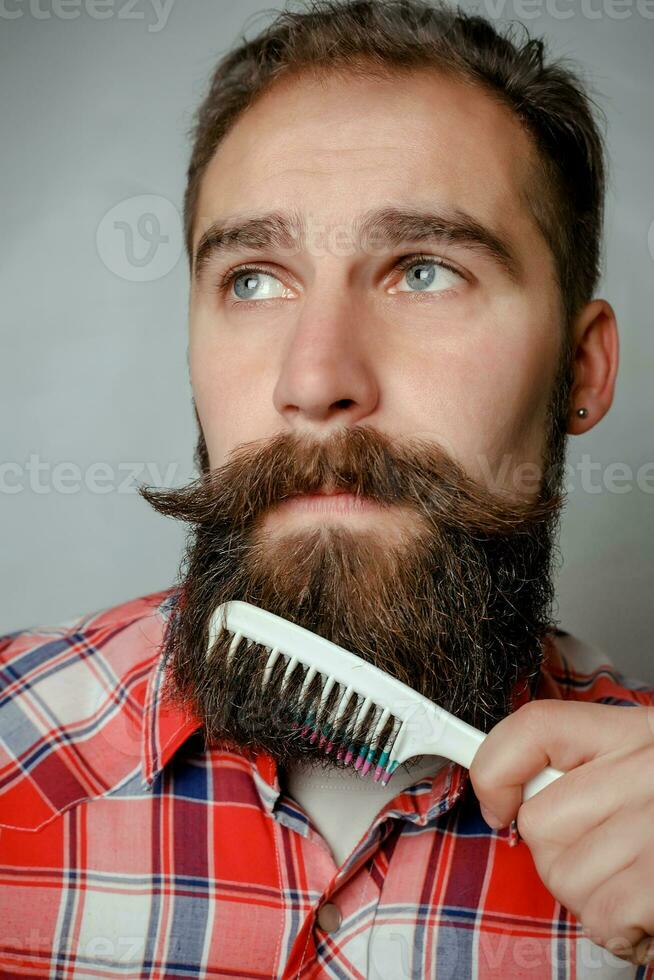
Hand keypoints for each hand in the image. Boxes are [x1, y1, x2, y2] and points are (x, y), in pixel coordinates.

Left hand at [469, 700, 653, 965]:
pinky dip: (625, 930)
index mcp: (635, 731)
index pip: (534, 728)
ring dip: (597, 898)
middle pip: (540, 822)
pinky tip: (653, 911)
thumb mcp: (648, 764)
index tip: (495, 802)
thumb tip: (516, 798)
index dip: (495, 769)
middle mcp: (645, 767)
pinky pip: (603, 916)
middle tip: (612, 859)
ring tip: (642, 883)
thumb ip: (593, 772)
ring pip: (565, 877)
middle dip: (563, 856)